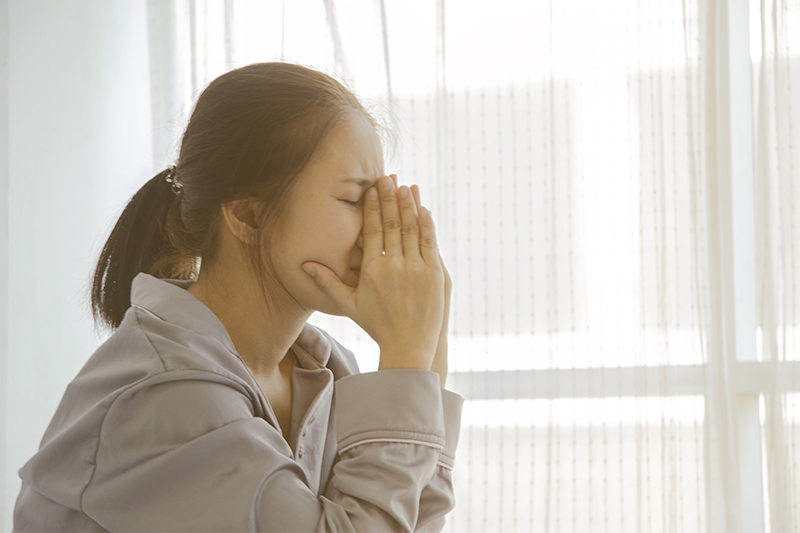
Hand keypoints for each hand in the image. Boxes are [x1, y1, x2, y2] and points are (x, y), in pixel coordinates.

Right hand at [302, 175, 444, 371]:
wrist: (408, 345)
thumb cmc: (377, 325)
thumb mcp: (350, 304)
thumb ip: (328, 282)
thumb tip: (304, 266)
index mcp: (373, 270)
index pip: (373, 230)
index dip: (373, 207)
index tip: (372, 189)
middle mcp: (395, 265)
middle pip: (392, 224)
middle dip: (389, 198)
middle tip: (386, 177)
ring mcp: (417, 268)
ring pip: (412, 229)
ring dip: (409, 205)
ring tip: (405, 186)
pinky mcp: (435, 274)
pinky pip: (430, 242)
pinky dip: (426, 224)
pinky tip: (423, 208)